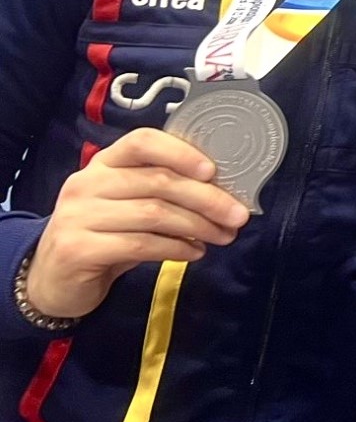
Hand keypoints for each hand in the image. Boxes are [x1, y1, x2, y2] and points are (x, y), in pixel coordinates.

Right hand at [25, 128, 249, 319]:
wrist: (52, 280)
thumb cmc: (104, 235)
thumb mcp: (129, 205)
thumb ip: (162, 191)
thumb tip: (222, 192)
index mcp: (104, 163)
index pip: (142, 141)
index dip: (181, 152)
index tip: (214, 170)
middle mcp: (87, 183)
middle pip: (158, 182)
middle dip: (206, 199)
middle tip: (238, 216)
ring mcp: (78, 216)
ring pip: (154, 214)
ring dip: (197, 226)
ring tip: (222, 236)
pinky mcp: (77, 249)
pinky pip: (140, 245)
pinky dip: (175, 248)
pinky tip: (194, 252)